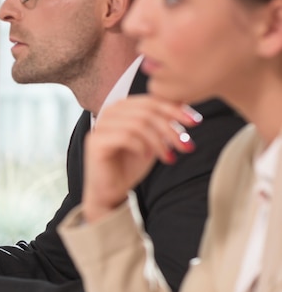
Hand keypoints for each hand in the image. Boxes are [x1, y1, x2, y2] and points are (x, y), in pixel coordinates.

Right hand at [82, 95, 199, 222]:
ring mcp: (100, 126)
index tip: (195, 122)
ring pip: (138, 124)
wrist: (111, 190)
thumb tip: (183, 101)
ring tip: (168, 156)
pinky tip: (147, 157)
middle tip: (185, 145)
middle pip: (146, 111)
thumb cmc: (130, 164)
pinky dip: (142, 147)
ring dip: (159, 141)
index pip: (151, 101)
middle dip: (170, 128)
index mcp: (121, 107)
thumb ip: (162, 121)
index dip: (175, 109)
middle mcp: (108, 112)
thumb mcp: (153, 139)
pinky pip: (126, 137)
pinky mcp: (95, 141)